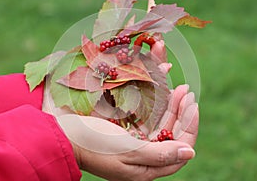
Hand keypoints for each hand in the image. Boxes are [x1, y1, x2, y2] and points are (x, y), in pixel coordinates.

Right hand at [56, 84, 198, 180]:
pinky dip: (156, 106)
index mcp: (146, 168)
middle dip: (181, 112)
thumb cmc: (95, 144)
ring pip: (161, 125)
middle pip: (171, 134)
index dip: (189, 126)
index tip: (192, 104)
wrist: (64, 136)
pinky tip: (162, 93)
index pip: (179, 147)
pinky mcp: (126, 132)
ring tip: (179, 88)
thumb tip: (190, 153)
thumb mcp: (129, 151)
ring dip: (171, 107)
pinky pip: (147, 119)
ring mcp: (135, 144)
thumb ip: (160, 154)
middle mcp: (143, 157)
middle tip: (186, 90)